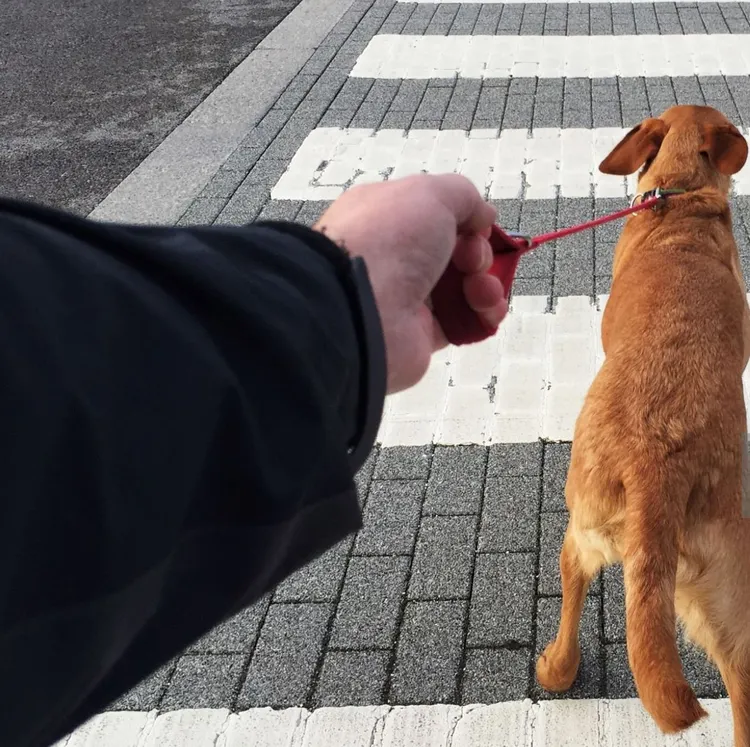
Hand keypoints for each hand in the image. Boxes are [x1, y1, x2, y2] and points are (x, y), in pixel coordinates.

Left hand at [314, 173, 508, 393]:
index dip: (465, 221)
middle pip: (454, 252)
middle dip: (478, 253)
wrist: (360, 308)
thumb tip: (482, 216)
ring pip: (462, 288)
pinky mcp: (419, 333)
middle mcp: (395, 257)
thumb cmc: (389, 240)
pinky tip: (488, 311)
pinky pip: (461, 322)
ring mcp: (406, 297)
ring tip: (481, 290)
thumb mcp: (430, 194)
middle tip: (472, 261)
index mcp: (387, 216)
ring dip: (487, 285)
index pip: (434, 215)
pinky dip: (483, 316)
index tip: (477, 228)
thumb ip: (463, 196)